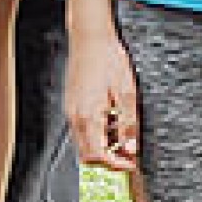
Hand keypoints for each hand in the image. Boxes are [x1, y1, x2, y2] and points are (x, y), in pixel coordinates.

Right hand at [69, 28, 142, 173]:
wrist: (90, 37)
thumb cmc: (108, 59)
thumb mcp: (127, 92)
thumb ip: (128, 123)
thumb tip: (131, 148)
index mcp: (89, 116)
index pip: (99, 155)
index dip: (116, 164)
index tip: (131, 164)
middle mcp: (75, 116)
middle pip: (87, 155)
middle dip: (108, 160)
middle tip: (127, 157)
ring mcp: (70, 110)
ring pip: (83, 142)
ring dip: (101, 147)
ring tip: (122, 139)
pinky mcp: (71, 103)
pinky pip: (80, 129)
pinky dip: (95, 135)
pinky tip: (110, 123)